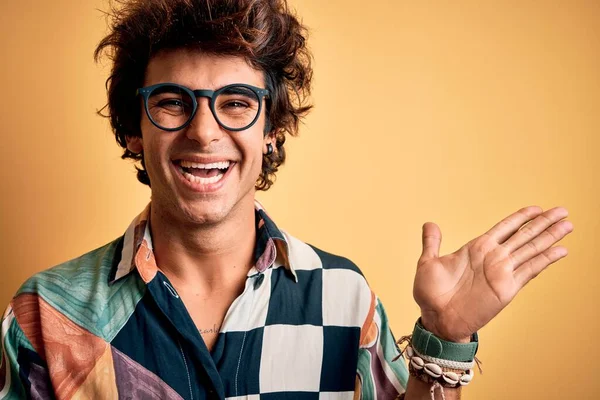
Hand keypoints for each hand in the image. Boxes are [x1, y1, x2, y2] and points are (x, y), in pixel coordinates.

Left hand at [413, 206, 572, 341]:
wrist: (436, 318)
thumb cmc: (430, 293)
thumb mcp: (428, 262)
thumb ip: (432, 242)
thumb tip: (429, 224)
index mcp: (476, 248)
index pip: (504, 228)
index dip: (521, 218)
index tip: (537, 208)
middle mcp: (493, 258)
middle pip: (524, 235)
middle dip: (543, 223)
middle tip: (562, 210)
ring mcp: (502, 272)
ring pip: (532, 249)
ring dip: (550, 237)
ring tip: (568, 224)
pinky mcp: (507, 288)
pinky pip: (530, 270)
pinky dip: (546, 259)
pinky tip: (561, 250)